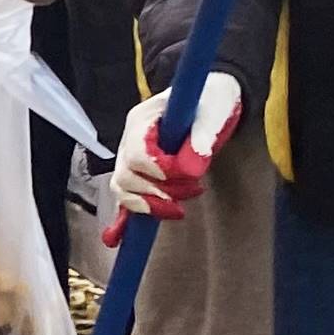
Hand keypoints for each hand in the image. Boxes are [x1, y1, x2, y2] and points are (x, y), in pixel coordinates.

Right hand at [109, 70, 243, 223]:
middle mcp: (128, 139)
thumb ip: (202, 136)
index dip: (157, 172)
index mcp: (142, 119)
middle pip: (124, 177)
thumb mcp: (213, 111)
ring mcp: (130, 157)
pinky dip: (127, 216)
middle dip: (157, 193)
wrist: (208, 97)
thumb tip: (192, 166)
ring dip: (150, 204)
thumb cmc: (210, 100)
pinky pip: (126, 198)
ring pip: (122, 190)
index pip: (136, 154)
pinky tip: (120, 237)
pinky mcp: (138, 173)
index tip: (185, 177)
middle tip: (194, 191)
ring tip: (181, 206)